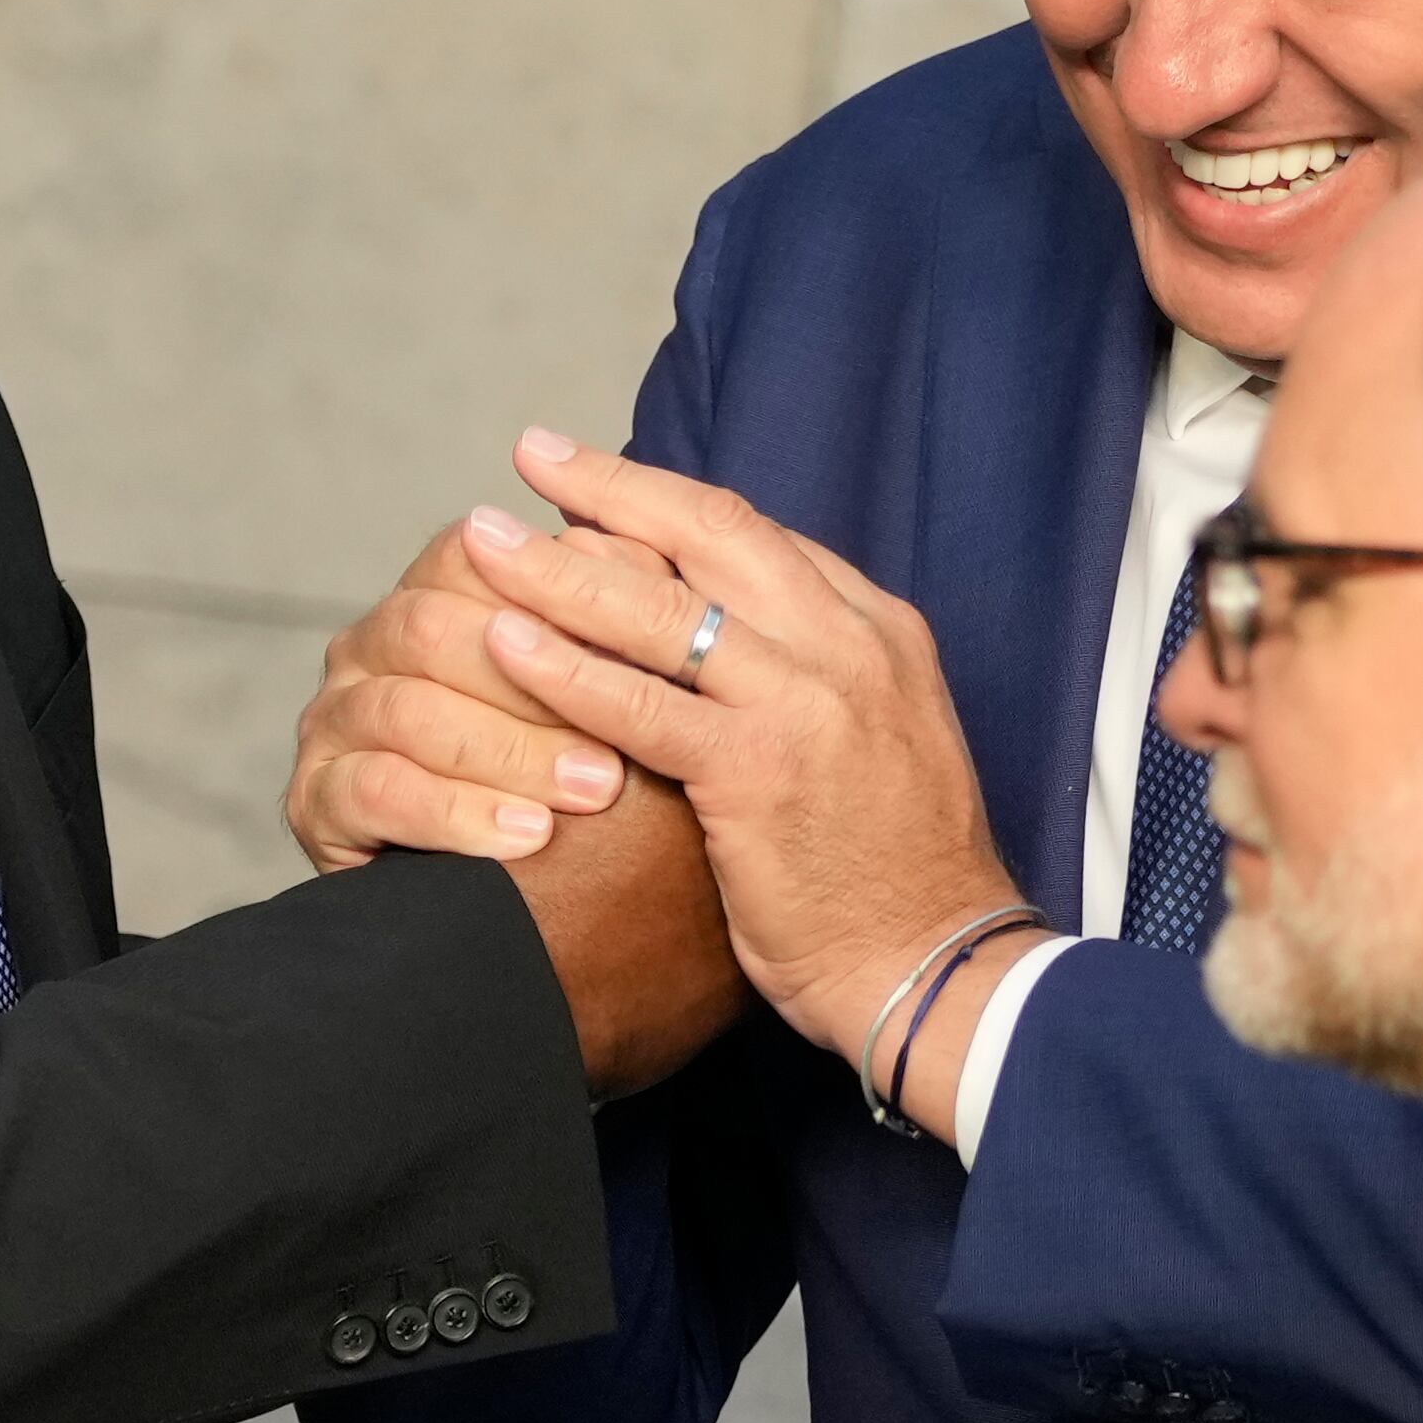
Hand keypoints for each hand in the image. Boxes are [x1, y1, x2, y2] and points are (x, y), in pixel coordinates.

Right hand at [284, 518, 664, 871]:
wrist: (527, 905)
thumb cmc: (576, 781)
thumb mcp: (609, 697)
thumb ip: (617, 621)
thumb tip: (659, 560)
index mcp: (430, 595)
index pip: (471, 557)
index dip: (554, 596)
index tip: (639, 643)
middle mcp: (369, 645)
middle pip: (433, 629)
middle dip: (535, 686)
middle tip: (623, 743)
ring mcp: (334, 718)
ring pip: (407, 709)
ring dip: (510, 753)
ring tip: (593, 793)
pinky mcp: (313, 797)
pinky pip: (376, 789)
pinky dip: (457, 813)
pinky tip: (524, 838)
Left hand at [455, 429, 1037, 1078]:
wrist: (940, 969)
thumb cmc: (893, 875)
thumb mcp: (878, 738)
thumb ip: (813, 675)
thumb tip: (722, 639)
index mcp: (879, 631)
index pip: (758, 536)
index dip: (667, 501)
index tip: (601, 482)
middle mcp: (847, 646)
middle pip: (711, 534)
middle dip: (613, 486)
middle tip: (534, 453)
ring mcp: (804, 703)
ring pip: (660, 608)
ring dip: (559, 565)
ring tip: (482, 540)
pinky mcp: (756, 771)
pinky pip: (638, 702)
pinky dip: (563, 666)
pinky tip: (503, 641)